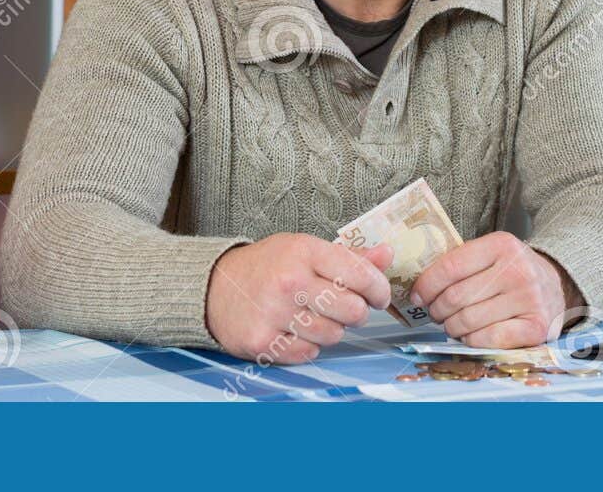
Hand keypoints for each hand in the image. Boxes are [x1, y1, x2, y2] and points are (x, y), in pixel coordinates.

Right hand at [206, 233, 393, 364]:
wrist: (214, 287)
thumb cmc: (267, 266)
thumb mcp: (305, 249)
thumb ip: (349, 256)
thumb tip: (388, 254)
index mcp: (304, 251)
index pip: (360, 273)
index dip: (378, 289)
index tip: (379, 296)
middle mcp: (289, 281)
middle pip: (352, 310)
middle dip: (356, 313)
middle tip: (345, 308)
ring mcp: (274, 313)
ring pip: (332, 335)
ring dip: (330, 331)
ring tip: (314, 317)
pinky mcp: (261, 341)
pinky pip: (307, 354)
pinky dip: (307, 347)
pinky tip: (295, 331)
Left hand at [410, 231, 573, 348]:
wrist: (557, 285)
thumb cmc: (513, 272)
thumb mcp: (491, 254)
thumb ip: (461, 263)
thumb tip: (419, 288)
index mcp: (502, 245)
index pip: (450, 267)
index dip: (426, 285)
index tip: (417, 296)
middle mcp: (518, 270)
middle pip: (456, 297)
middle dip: (437, 310)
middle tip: (435, 313)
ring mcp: (529, 299)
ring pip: (468, 321)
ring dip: (452, 327)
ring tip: (453, 324)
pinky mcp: (537, 327)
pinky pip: (488, 339)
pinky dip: (472, 340)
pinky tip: (471, 334)